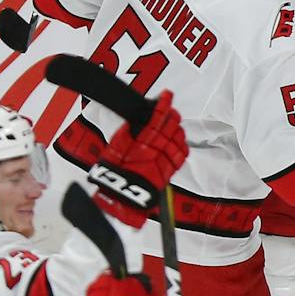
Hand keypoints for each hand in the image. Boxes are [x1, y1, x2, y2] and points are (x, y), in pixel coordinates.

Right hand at [90, 91, 188, 227]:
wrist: (119, 199)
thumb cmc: (112, 174)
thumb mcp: (115, 147)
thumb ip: (129, 132)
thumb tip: (141, 119)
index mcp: (139, 145)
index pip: (156, 119)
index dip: (163, 105)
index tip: (167, 95)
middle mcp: (154, 153)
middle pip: (170, 128)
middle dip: (172, 115)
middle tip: (170, 108)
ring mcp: (163, 164)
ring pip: (178, 140)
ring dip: (178, 129)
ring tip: (174, 122)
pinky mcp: (168, 174)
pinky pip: (181, 156)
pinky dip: (182, 145)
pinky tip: (179, 140)